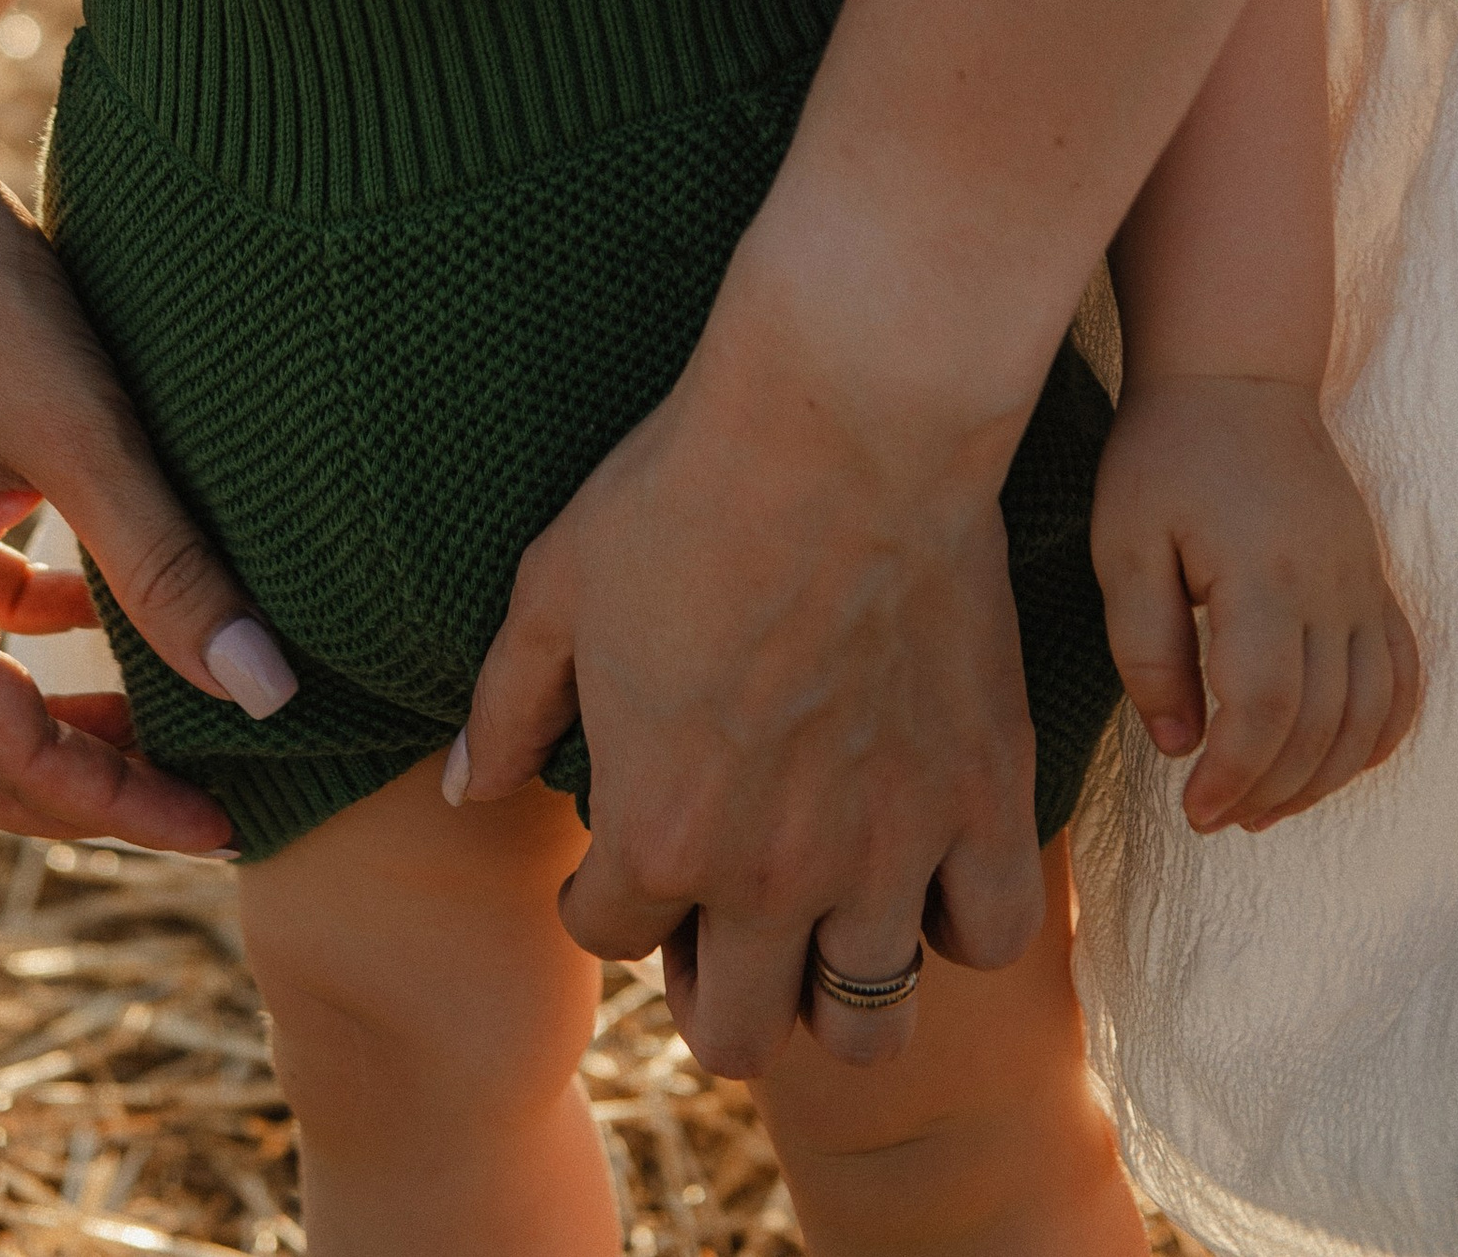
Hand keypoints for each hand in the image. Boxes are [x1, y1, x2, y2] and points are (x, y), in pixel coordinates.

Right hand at [0, 101, 294, 854]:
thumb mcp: (84, 433)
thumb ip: (168, 569)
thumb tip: (267, 697)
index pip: (5, 759)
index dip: (115, 806)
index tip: (222, 819)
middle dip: (68, 793)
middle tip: (187, 800)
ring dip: (48, 717)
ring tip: (160, 718)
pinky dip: (31, 633)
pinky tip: (102, 598)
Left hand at [452, 278, 1045, 1083]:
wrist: (843, 421)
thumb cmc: (685, 489)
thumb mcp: (556, 585)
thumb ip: (508, 704)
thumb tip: (468, 788)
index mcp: (658, 830)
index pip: (608, 937)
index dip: (600, 897)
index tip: (615, 852)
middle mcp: (772, 875)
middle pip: (735, 1035)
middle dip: (707, 986)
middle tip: (712, 915)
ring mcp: (888, 849)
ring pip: (867, 1026)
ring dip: (831, 991)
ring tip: (819, 923)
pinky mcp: (984, 797)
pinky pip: (989, 936)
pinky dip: (959, 921)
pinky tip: (926, 864)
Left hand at [1091, 373, 1420, 830]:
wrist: (1236, 376)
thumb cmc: (1165, 456)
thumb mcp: (1124, 542)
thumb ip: (1145, 646)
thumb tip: (1176, 742)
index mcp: (1262, 576)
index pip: (1265, 710)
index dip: (1234, 775)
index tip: (1194, 811)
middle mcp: (1328, 587)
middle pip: (1320, 725)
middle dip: (1271, 789)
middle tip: (1219, 816)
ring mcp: (1362, 584)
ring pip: (1368, 714)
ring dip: (1323, 776)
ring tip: (1266, 803)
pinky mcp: (1373, 580)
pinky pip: (1402, 675)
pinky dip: (1378, 732)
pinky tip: (1337, 760)